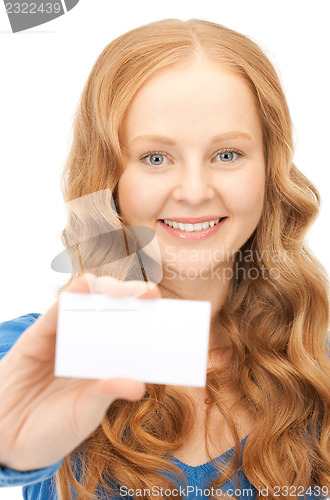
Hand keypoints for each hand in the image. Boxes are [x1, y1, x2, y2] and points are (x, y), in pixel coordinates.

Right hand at [0, 274, 160, 471]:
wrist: (6, 439)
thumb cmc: (52, 430)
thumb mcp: (84, 415)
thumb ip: (105, 395)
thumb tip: (138, 385)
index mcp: (104, 366)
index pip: (130, 337)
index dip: (148, 323)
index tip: (169, 314)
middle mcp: (87, 347)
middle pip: (112, 314)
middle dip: (131, 299)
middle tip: (149, 294)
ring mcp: (62, 339)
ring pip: (87, 305)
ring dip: (107, 291)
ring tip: (125, 290)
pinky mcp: (38, 336)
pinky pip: (56, 311)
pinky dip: (73, 294)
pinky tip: (87, 285)